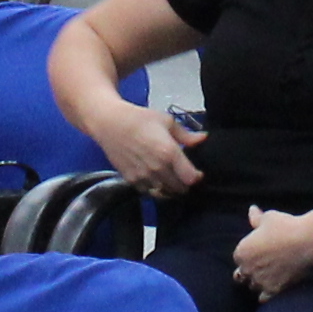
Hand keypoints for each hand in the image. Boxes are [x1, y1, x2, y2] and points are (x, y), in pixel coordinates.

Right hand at [87, 99, 201, 196]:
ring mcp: (143, 176)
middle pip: (179, 188)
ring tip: (170, 178)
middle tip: (183, 175)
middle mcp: (157, 168)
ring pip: (164, 193)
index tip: (196, 172)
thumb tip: (203, 138)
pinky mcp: (131, 180)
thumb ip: (186, 135)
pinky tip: (155, 178)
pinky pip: (148, 192)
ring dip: (170, 188)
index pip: (190, 178)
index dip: (196, 176)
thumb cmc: (139, 118)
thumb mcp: (166, 121)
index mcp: (169, 153)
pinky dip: (154, 188)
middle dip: (184, 183)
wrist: (110, 123)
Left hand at [229, 204, 312, 296]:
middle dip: (249, 272)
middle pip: (242, 275)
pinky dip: (265, 295)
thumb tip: (252, 210)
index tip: (256, 254)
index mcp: (241, 251)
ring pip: (252, 287)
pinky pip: (263, 298)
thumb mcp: (268, 218)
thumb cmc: (285, 226)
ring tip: (267, 278)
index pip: (238, 258)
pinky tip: (272, 289)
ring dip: (257, 284)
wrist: (305, 241)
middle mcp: (247, 268)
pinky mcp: (273, 290)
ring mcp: (259, 281)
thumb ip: (256, 218)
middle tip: (261, 267)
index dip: (248, 256)